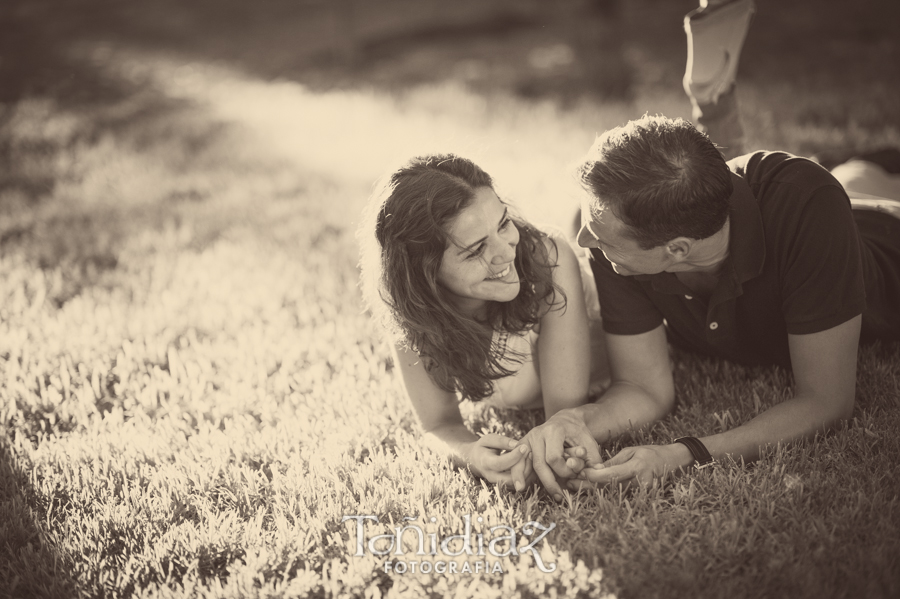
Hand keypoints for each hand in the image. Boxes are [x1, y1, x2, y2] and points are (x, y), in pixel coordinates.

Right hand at [464, 434, 530, 486]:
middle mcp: (491, 476)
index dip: (514, 456)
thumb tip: (516, 444)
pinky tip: (531, 462)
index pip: (501, 463)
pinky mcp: (506, 485)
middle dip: (523, 467)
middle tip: (531, 452)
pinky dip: (528, 475)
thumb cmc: (483, 447)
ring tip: (532, 456)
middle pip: (510, 478)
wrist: (476, 460)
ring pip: (517, 483)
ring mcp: (499, 483)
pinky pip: (519, 483)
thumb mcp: (488, 439)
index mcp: (485, 463)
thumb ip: (501, 441)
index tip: (525, 446)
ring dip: (527, 472)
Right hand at [509, 408, 601, 500]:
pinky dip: (516, 472)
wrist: (565, 420)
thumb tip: (597, 472)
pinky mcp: (522, 444)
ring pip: (523, 463)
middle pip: (539, 464)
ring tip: (522, 490)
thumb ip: (593, 459)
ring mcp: (528, 438)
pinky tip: (517, 484)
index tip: (574, 474)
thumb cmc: (578, 434)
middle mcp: (538, 433)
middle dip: (550, 481)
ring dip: (523, 478)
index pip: (554, 458)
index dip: (564, 471)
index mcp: (554, 431)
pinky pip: (516, 461)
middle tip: (560, 495)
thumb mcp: (589, 443)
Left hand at [568, 443, 692, 490]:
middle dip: (588, 485)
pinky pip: (618, 496)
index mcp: (637, 468)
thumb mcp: (630, 453)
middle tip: (569, 483)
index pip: (611, 475)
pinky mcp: (640, 498)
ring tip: (574, 487)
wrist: (673, 462)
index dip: (593, 475)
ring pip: (612, 494)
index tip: (579, 473)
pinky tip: (588, 491)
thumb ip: (613, 463)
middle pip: (608, 488)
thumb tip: (593, 470)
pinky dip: (603, 493)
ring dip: (592, 491)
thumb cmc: (650, 454)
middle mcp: (640, 483)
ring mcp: (642, 493)